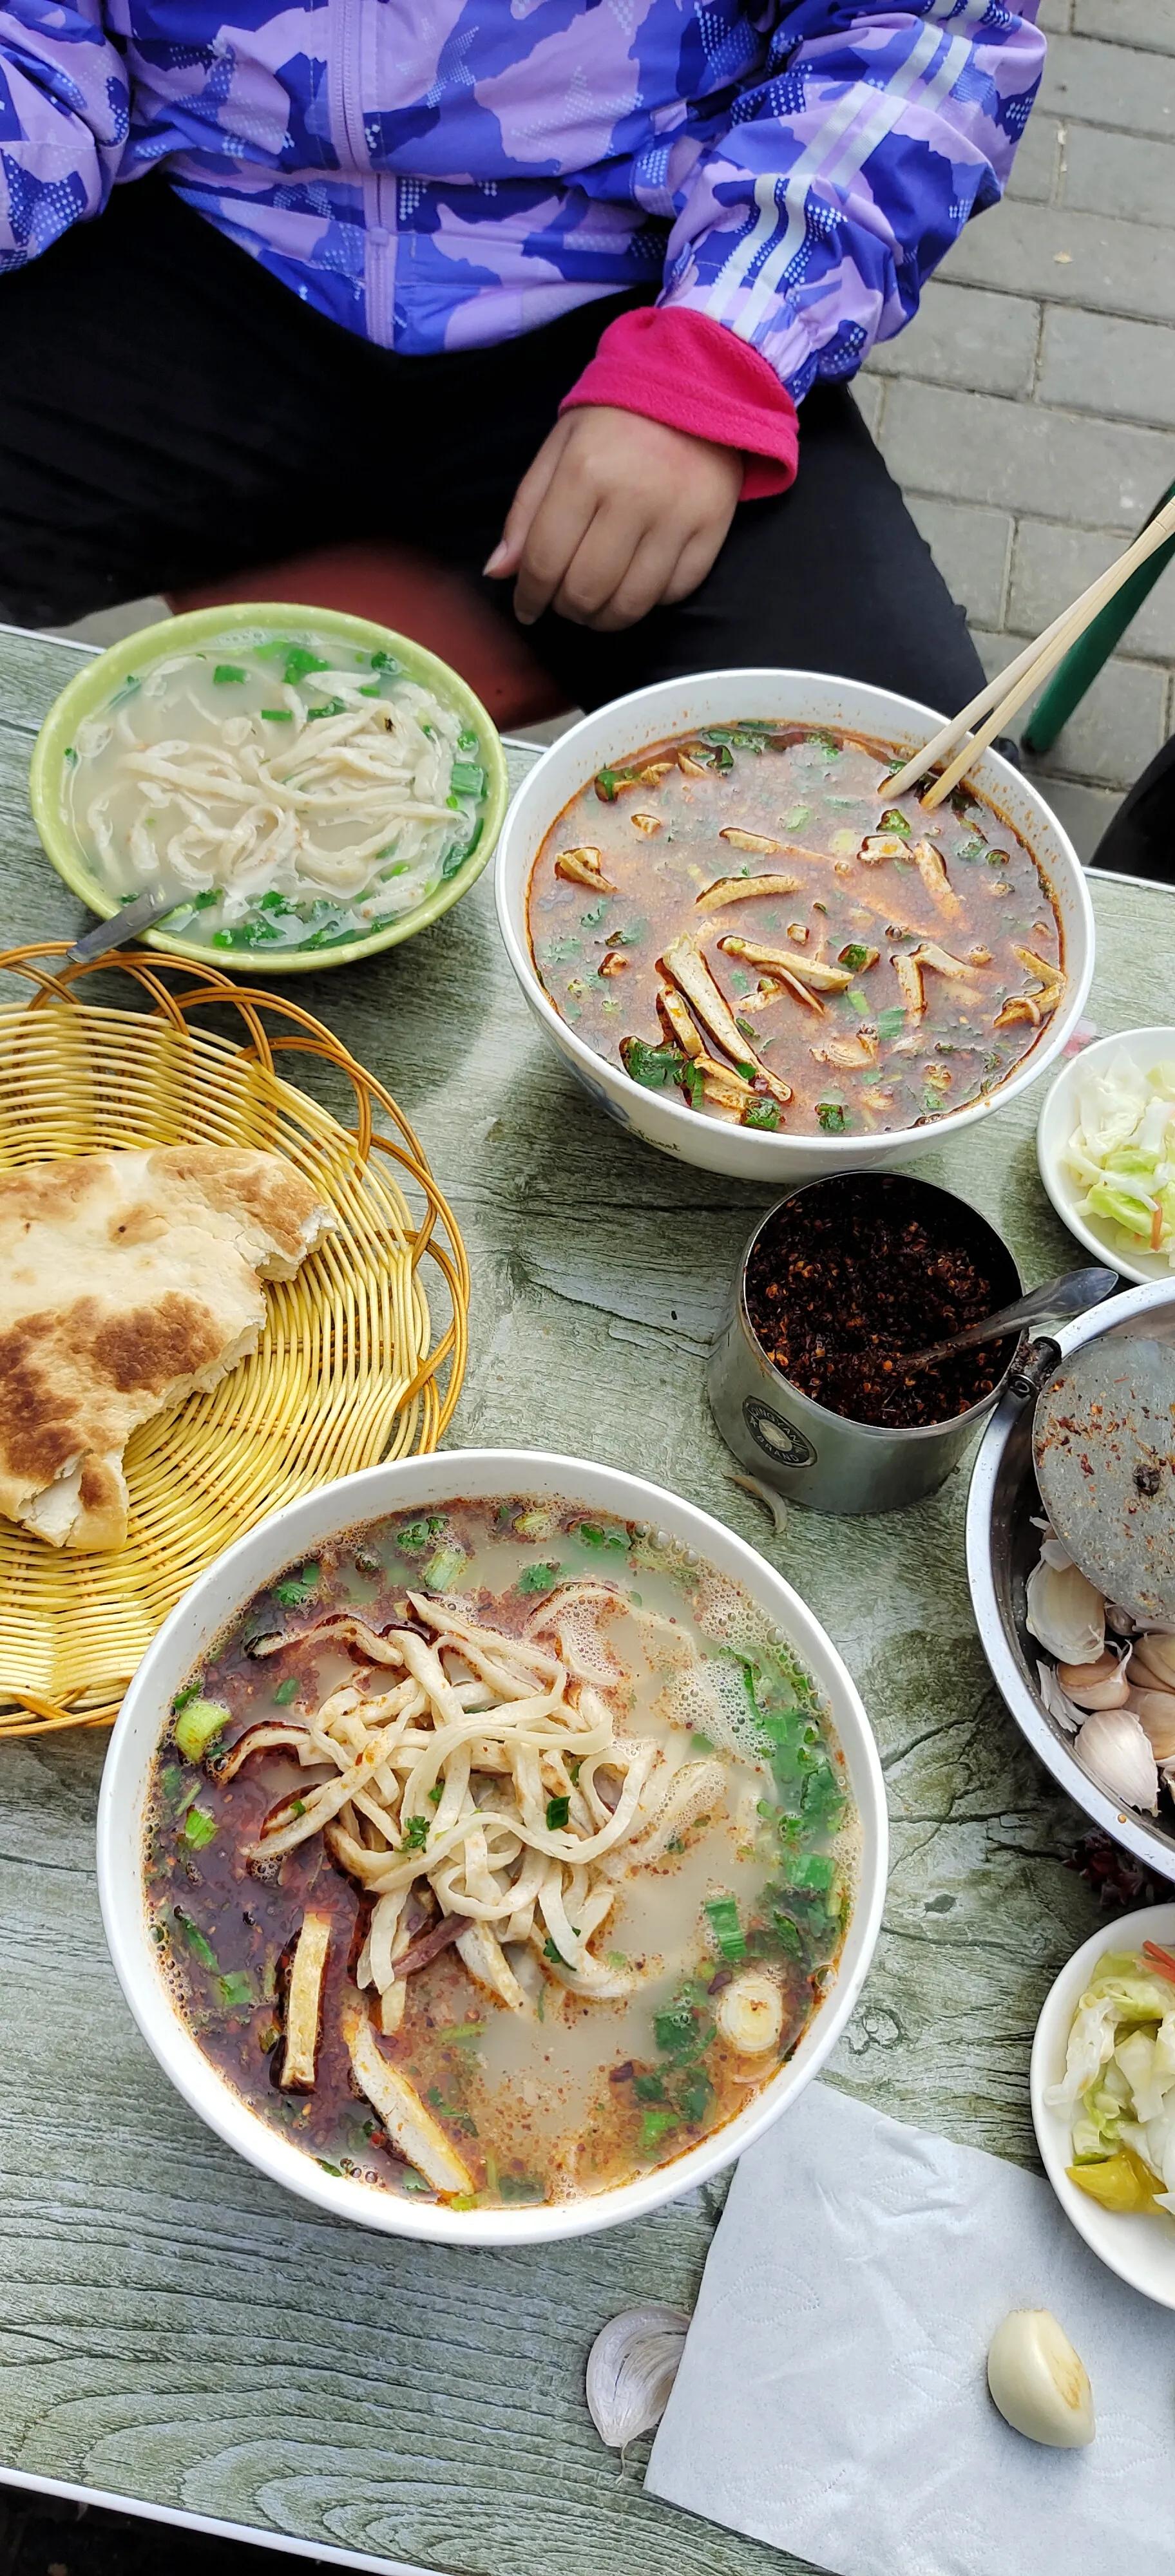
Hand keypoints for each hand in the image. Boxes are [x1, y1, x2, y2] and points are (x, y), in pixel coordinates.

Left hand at [484, 406, 741, 632]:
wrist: (694, 384)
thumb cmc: (615, 420)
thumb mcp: (559, 449)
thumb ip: (526, 511)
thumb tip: (498, 573)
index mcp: (584, 471)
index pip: (545, 560)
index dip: (530, 597)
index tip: (527, 609)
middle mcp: (632, 497)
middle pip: (586, 590)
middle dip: (566, 609)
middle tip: (564, 603)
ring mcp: (677, 516)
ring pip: (631, 603)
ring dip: (605, 618)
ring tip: (596, 606)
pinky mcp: (712, 528)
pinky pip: (675, 592)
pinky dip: (649, 601)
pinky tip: (636, 584)